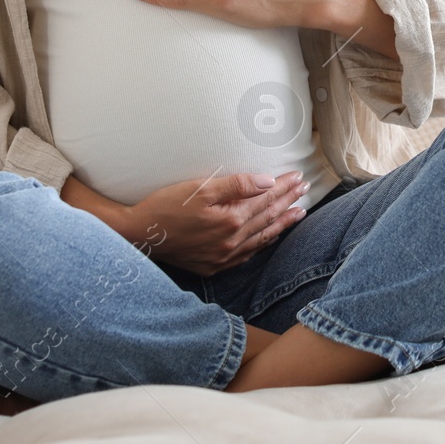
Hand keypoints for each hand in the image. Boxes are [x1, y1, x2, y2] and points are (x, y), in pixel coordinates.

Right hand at [127, 171, 311, 276]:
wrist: (140, 234)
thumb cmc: (167, 206)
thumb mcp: (200, 188)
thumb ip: (237, 185)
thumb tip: (268, 181)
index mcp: (231, 220)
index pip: (266, 200)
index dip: (284, 187)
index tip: (298, 176)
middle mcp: (231, 242)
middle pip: (268, 218)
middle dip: (288, 201)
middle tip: (304, 189)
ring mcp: (223, 257)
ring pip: (261, 239)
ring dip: (281, 224)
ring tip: (298, 213)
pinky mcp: (213, 266)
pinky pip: (246, 255)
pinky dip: (262, 243)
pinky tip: (269, 237)